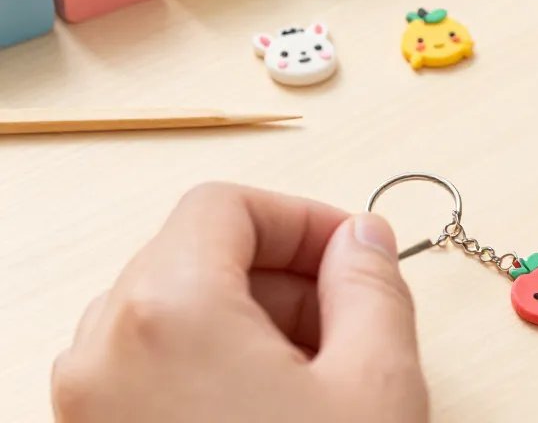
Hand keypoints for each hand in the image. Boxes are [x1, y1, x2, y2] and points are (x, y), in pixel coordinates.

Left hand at [51, 183, 427, 422]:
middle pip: (199, 255)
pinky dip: (219, 362)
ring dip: (257, 320)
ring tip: (322, 374)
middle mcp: (105, 352)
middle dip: (287, 274)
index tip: (353, 249)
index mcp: (167, 315)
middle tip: (352, 315)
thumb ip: (374, 288)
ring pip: (178, 313)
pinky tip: (281, 405)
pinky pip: (154, 366)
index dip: (303, 216)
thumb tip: (363, 240)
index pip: (225, 204)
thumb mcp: (376, 387)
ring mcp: (91, 401)